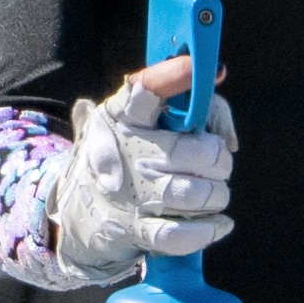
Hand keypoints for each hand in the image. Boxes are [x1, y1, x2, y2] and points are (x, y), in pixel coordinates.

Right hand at [41, 56, 231, 284]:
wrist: (84, 212)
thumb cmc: (123, 156)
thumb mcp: (134, 118)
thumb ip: (177, 95)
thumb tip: (218, 77)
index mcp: (123, 117)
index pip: (144, 89)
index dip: (172, 76)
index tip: (194, 67)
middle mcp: (126, 153)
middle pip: (189, 152)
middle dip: (216, 159)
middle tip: (218, 162)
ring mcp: (132, 195)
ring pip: (192, 194)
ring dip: (216, 194)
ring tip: (215, 191)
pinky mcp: (137, 231)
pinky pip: (180, 235)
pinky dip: (208, 229)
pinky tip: (219, 222)